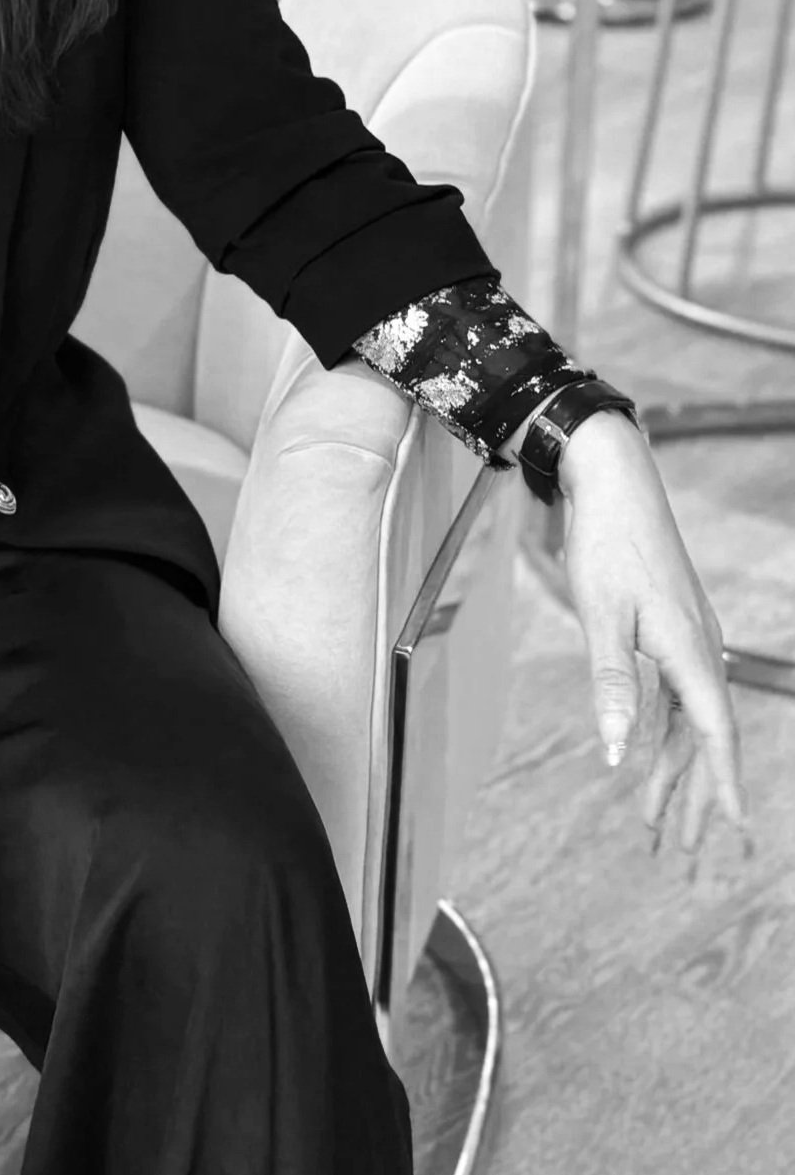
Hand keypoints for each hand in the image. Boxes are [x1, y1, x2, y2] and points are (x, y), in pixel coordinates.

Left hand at [557, 411, 748, 855]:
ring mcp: (686, 640)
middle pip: (706, 741)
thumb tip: (619, 754)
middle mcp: (699, 650)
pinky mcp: (670, 630)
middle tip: (682, 855)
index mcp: (690, 651)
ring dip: (674, 772)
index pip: (716, 736)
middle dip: (695, 799)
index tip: (736, 835)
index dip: (724, 788)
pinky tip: (646, 758)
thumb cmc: (606, 543)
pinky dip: (662, 733)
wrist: (614, 480)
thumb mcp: (601, 615)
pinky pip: (673, 697)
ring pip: (689, 723)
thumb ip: (613, 685)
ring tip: (655, 823)